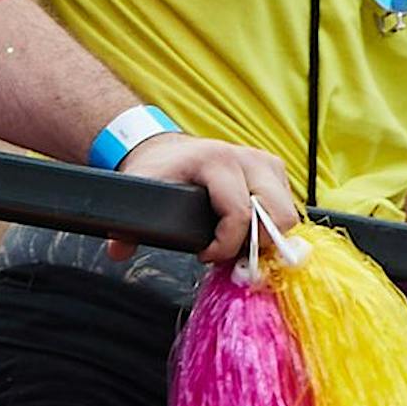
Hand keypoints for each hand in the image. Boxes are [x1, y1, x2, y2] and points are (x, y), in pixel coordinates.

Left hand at [118, 132, 298, 262]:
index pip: (240, 214)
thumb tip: (119, 250)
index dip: (225, 246)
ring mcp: (263, 162)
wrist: (166, 148)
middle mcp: (246, 158)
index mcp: (217, 161)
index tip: (204, 256)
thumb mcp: (141, 191)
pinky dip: (273, 225)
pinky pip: (287, 205)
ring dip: (268, 237)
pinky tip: (249, 234)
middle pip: (278, 214)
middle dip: (257, 245)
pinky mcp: (272, 170)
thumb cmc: (157, 170)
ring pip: (288, 212)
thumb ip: (129, 224)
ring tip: (240, 247)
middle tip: (232, 258)